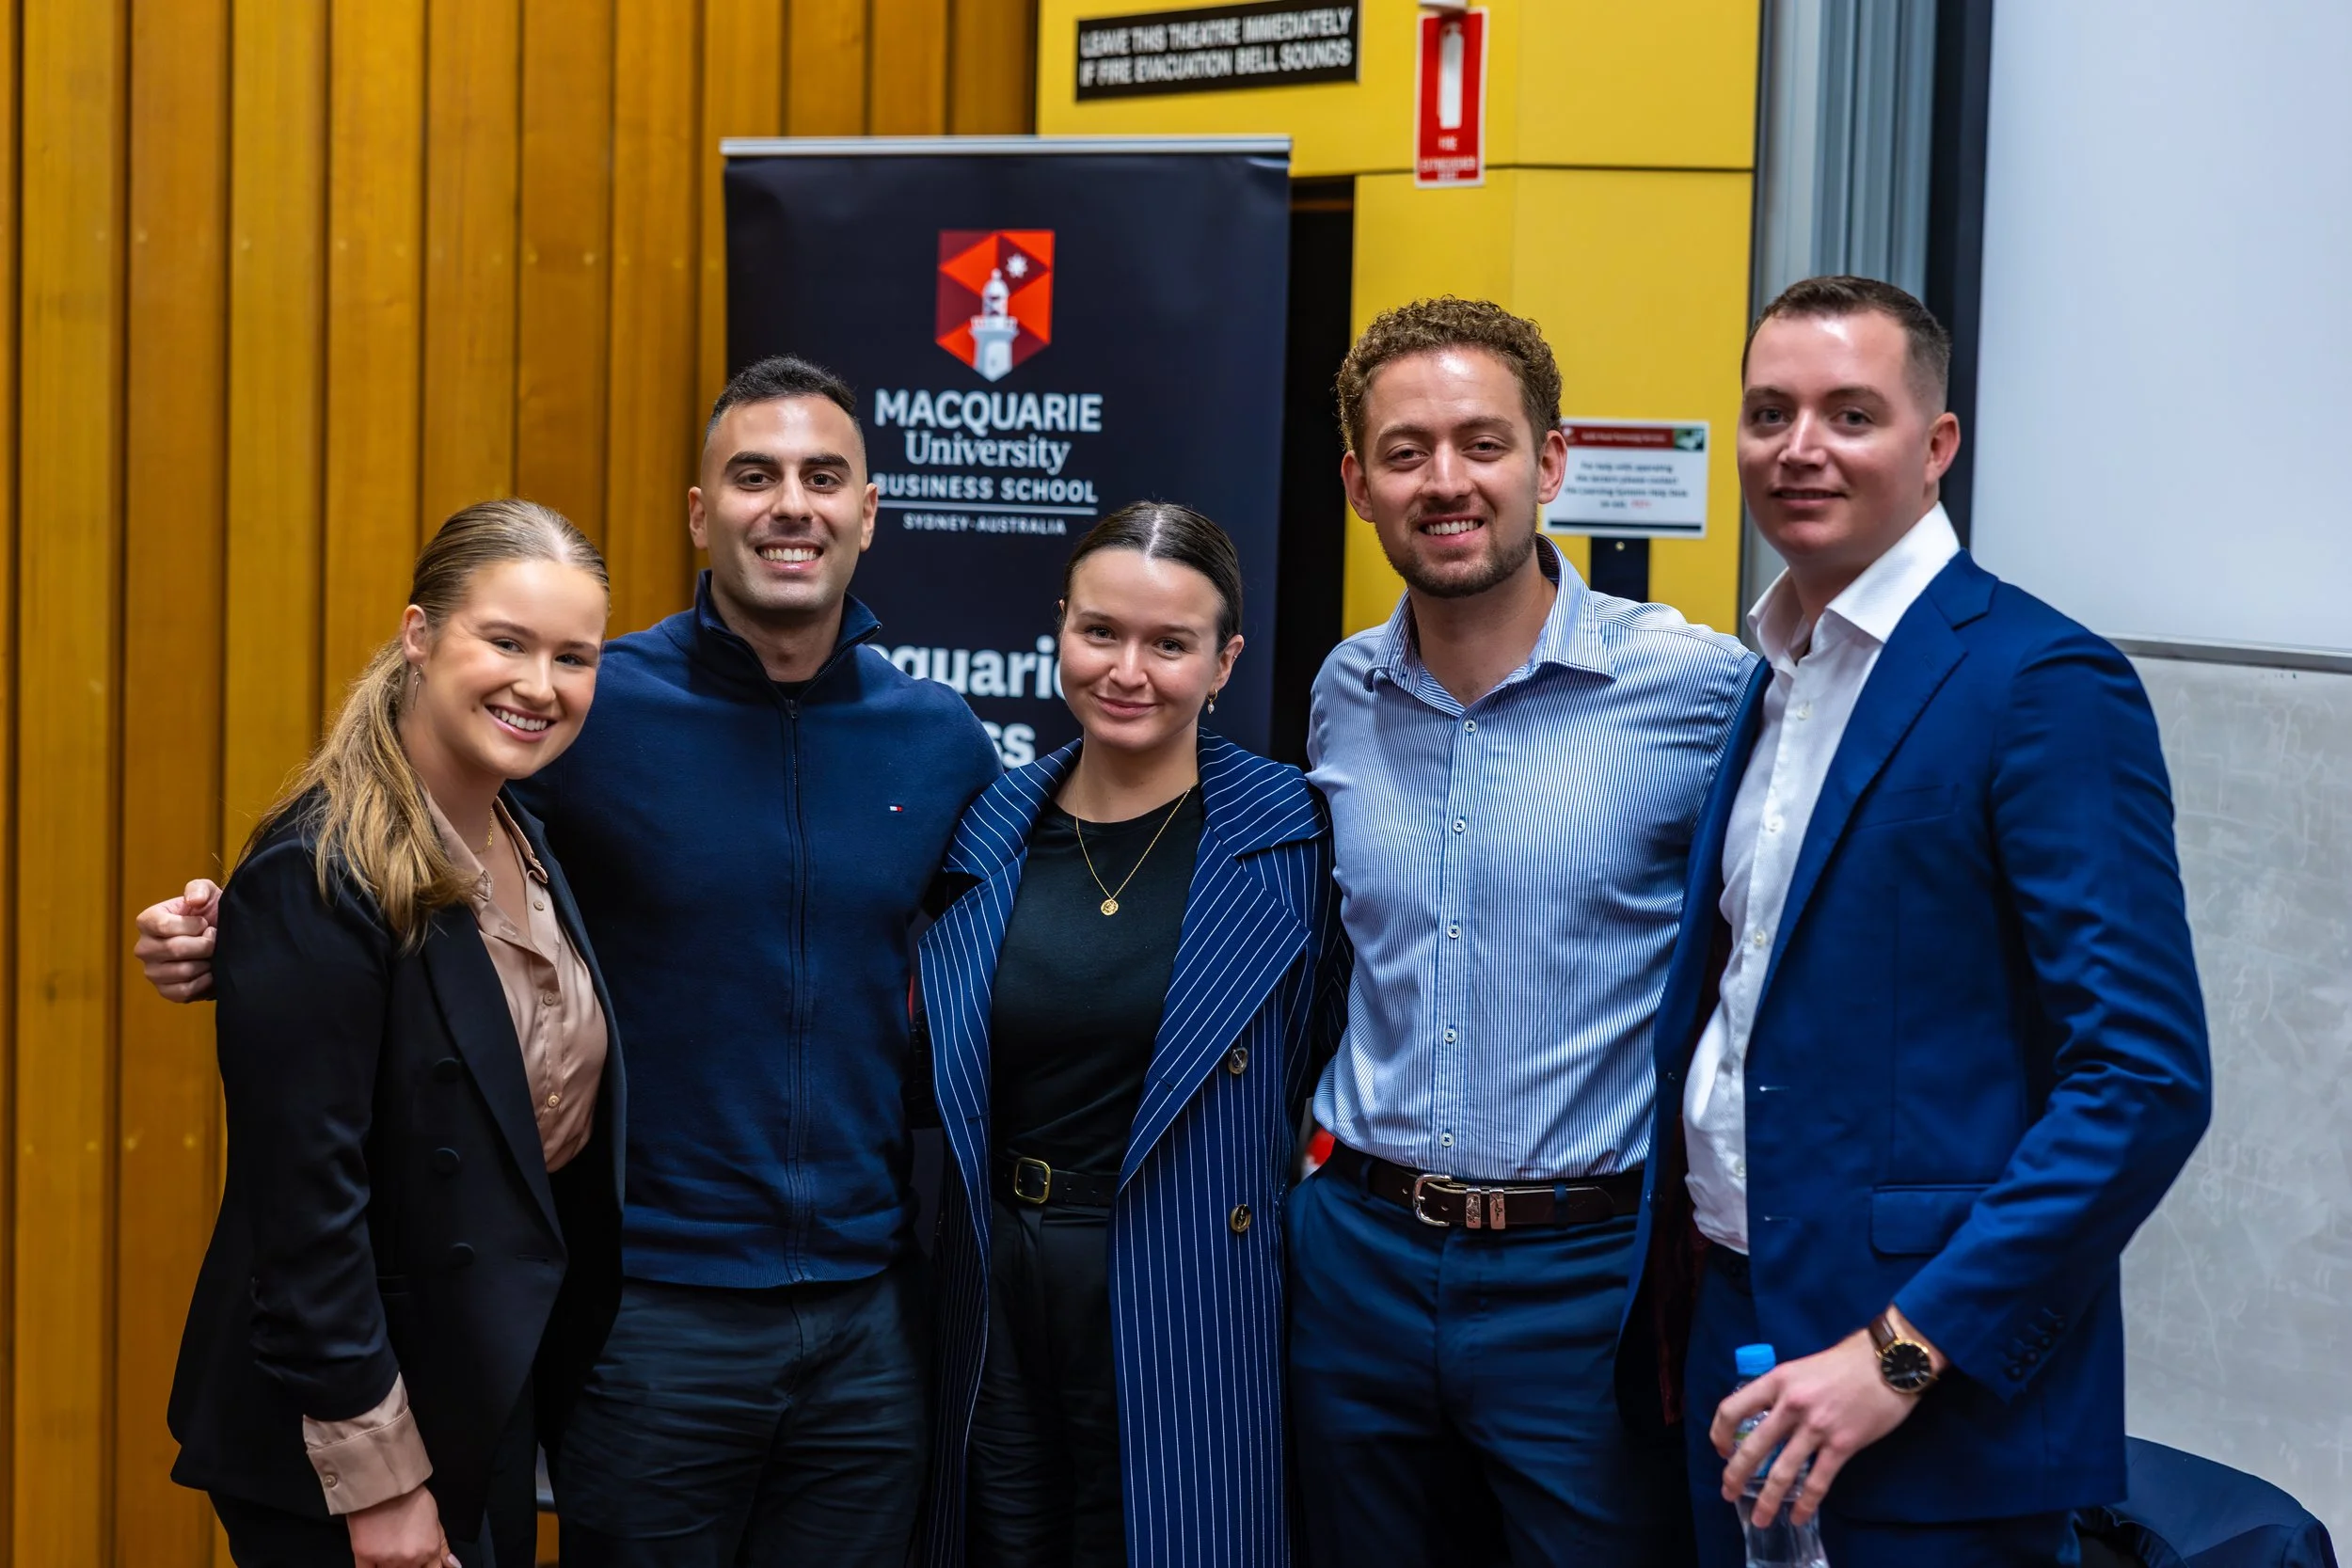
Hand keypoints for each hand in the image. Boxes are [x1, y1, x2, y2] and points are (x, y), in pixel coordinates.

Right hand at [134, 879, 220, 1001]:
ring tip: (212, 955)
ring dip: (206, 962)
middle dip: (205, 944)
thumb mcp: (208, 893)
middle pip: (175, 949)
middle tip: (214, 940)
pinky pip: (184, 992)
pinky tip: (210, 972)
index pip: (163, 926)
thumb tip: (193, 900)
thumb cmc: (211, 914)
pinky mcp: (165, 991)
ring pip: (182, 971)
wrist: (223, 939)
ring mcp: (152, 972)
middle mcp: (143, 948)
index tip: (205, 924)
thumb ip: (199, 889)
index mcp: (147, 921)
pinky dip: (204, 982)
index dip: (192, 925)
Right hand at [345, 1482, 458, 1567]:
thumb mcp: (435, 1519)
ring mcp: (385, 1560)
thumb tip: (454, 1566)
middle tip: (402, 1547)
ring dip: (389, 1564)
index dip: (426, 1567)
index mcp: (429, 1551)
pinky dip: (372, 1567)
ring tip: (389, 1546)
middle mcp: (409, 1560)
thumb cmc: (411, 1497)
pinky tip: (374, 1558)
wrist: (385, 1483)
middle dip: (408, 1565)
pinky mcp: (363, 1556)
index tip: (419, 1561)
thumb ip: (442, 1547)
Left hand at [1710, 1328, 1924, 1527]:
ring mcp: (1816, 1427)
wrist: (1887, 1362)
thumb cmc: (1845, 1363)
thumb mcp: (1800, 1368)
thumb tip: (1765, 1417)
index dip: (1719, 1433)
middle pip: (1753, 1447)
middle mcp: (1791, 1405)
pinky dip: (1806, 1503)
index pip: (1732, 1409)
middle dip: (1735, 1475)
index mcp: (1776, 1381)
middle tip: (1728, 1492)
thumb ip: (1781, 1392)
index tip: (1721, 1450)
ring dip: (1767, 1500)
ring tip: (1759, 1518)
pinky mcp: (1842, 1445)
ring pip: (1782, 1471)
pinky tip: (1798, 1516)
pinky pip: (1818, 1481)